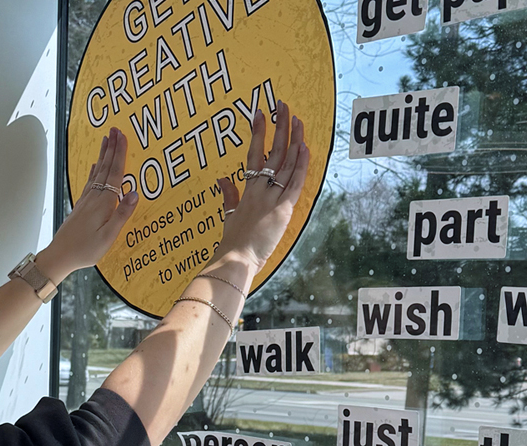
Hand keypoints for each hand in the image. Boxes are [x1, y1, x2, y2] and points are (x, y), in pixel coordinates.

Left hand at [38, 127, 138, 280]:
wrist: (60, 256)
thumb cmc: (85, 250)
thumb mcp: (108, 236)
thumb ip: (122, 214)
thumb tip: (135, 193)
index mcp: (103, 203)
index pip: (115, 173)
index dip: (120, 154)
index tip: (123, 136)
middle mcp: (94, 197)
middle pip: (105, 167)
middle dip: (111, 148)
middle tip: (115, 129)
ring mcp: (86, 200)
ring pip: (97, 172)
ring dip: (103, 155)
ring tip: (106, 140)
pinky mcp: (81, 205)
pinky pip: (90, 182)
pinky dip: (94, 170)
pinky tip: (95, 165)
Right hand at [214, 101, 309, 272]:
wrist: (235, 259)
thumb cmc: (231, 242)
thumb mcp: (227, 215)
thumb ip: (227, 195)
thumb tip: (222, 178)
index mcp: (246, 190)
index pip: (253, 155)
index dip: (257, 133)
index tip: (259, 114)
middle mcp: (258, 189)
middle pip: (271, 152)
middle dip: (278, 127)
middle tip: (281, 106)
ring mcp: (271, 198)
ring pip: (285, 163)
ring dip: (293, 139)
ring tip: (296, 119)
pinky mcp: (282, 210)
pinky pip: (295, 184)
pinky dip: (300, 165)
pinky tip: (305, 147)